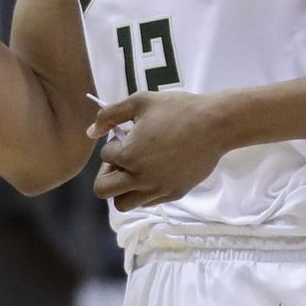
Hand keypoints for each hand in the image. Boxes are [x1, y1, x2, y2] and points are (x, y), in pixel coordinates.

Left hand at [87, 91, 230, 211]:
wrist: (214, 125)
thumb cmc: (177, 109)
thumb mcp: (139, 102)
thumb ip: (110, 115)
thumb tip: (90, 132)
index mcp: (129, 155)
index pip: (105, 156)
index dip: (113, 143)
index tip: (128, 134)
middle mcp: (140, 178)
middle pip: (103, 191)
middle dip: (107, 174)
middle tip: (122, 159)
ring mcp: (158, 190)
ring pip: (124, 204)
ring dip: (123, 188)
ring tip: (135, 169)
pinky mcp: (174, 195)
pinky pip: (147, 202)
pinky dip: (143, 191)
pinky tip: (153, 172)